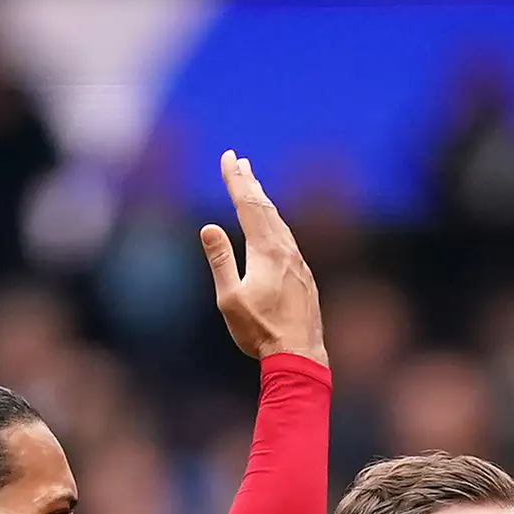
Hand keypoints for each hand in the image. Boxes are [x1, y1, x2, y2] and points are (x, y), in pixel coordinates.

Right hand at [201, 151, 323, 365]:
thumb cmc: (260, 331)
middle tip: (240, 161)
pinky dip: (276, 223)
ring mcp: (298, 263)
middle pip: (265, 208)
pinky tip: (274, 228)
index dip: (236, 180)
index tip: (228, 157)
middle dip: (250, 183)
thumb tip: (208, 227)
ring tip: (255, 186)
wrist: (300, 355)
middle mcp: (285, 251)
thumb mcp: (230, 298)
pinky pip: (289, 239)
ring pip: (280, 223)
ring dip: (265, 202)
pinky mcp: (304, 277)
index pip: (248, 206)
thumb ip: (220, 260)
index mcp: (265, 251)